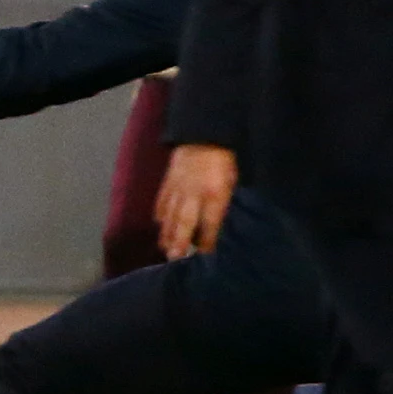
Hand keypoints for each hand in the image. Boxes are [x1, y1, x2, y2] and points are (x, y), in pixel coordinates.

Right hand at [155, 143, 237, 257]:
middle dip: (179, 241)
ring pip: (171, 214)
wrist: (203, 135)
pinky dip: (160, 213)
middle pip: (185, 222)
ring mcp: (178, 188)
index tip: (206, 257)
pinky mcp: (168, 181)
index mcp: (214, 195)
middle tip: (174, 258)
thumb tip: (221, 225)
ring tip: (164, 248)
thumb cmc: (223, 162)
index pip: (211, 224)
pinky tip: (159, 224)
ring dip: (167, 233)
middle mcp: (194, 194)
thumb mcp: (233, 183)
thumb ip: (225, 204)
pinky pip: (162, 200)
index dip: (208, 242)